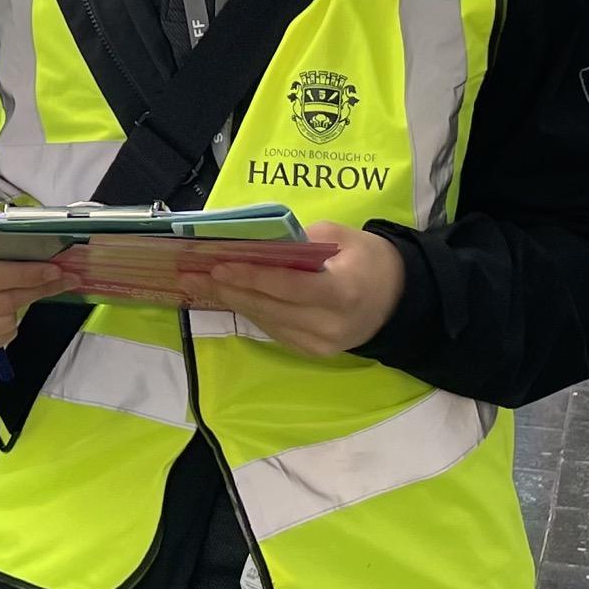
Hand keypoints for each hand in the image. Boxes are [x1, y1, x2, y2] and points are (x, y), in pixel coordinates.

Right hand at [0, 242, 67, 357]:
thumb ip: (3, 242)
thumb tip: (49, 248)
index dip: (22, 274)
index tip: (53, 270)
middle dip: (32, 290)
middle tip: (58, 280)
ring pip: (0, 325)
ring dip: (20, 310)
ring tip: (24, 294)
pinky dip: (8, 328)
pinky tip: (6, 312)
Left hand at [202, 222, 404, 357]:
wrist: (398, 301)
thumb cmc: (370, 260)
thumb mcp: (341, 236)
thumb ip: (300, 242)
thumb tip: (255, 245)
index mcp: (344, 292)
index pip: (289, 286)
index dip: (252, 276)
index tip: (218, 264)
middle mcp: (330, 325)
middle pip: (270, 307)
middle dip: (228, 288)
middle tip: (191, 272)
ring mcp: (320, 344)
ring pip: (267, 320)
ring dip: (232, 301)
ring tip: (198, 282)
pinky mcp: (312, 352)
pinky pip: (274, 329)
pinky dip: (251, 310)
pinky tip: (228, 295)